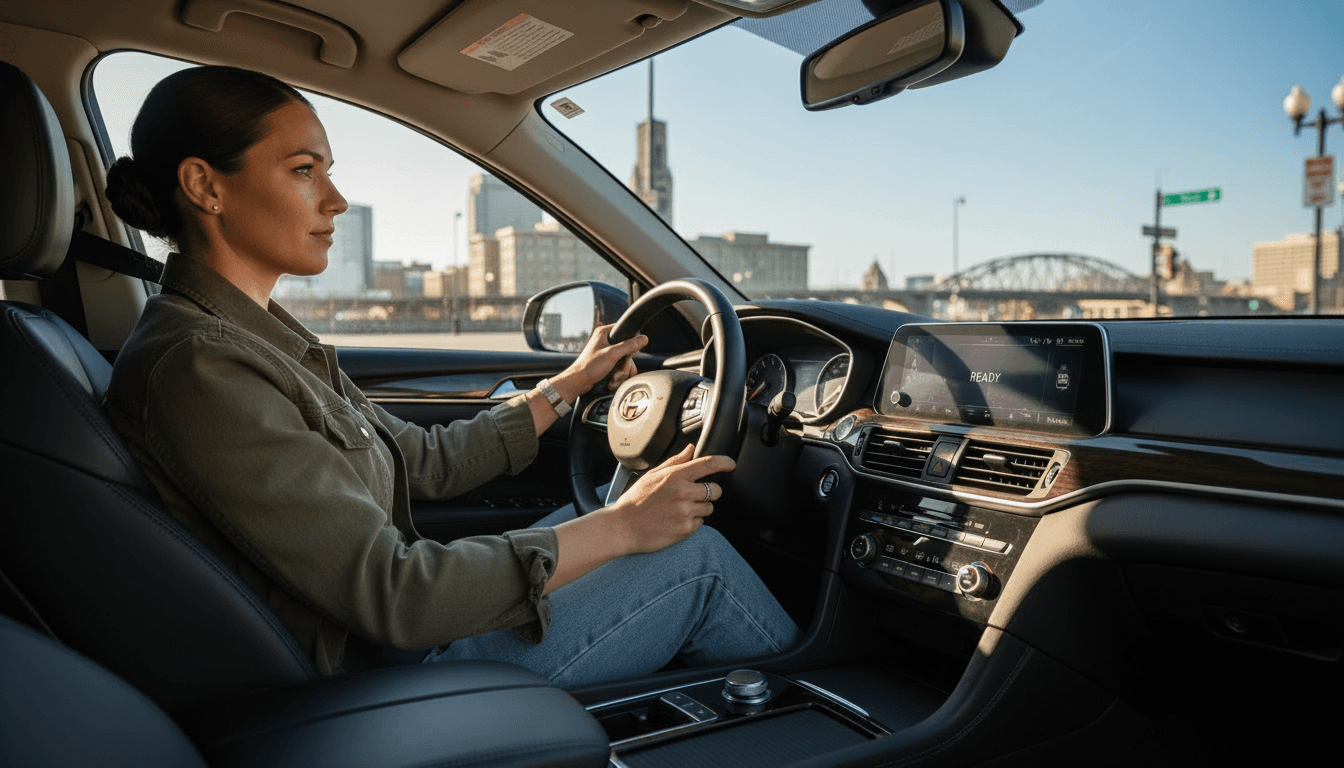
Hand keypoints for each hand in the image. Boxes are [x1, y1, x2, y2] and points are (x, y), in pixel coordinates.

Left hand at [552, 324, 646, 400]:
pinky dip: (618, 376)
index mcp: (604, 333)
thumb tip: (644, 338)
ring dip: (622, 372)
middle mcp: (606, 341)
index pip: (625, 330)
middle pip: (628, 349)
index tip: (629, 353)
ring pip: (625, 361)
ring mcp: (607, 353)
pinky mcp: (607, 364)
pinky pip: (620, 368)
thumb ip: (629, 346)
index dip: (630, 342)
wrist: (578, 382)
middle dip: (625, 364)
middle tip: (619, 370)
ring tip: (614, 377)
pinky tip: (611, 380)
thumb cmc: (589, 367)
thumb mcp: (612, 354)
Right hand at [601, 444, 735, 554]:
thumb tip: (690, 449)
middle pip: (716, 490)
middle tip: (693, 495)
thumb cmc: (636, 500)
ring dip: (700, 508)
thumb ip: (674, 462)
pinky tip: (675, 520)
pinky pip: (700, 523)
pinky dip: (692, 522)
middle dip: (710, 492)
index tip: (731, 464)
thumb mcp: (652, 475)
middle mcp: (682, 493)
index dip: (724, 462)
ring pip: (709, 508)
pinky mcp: (685, 529)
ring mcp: (685, 512)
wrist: (622, 527)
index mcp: (674, 476)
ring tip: (679, 509)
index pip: (707, 464)